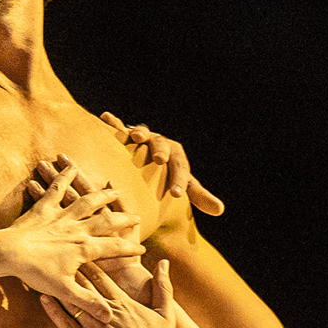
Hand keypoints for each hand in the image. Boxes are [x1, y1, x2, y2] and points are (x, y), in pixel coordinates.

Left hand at [0, 158, 142, 299]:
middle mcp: (77, 229)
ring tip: (113, 188)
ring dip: (101, 195)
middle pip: (107, 221)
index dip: (129, 250)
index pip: (114, 249)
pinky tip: (69, 166)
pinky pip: (56, 190)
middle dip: (124, 219)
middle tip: (136, 216)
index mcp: (84, 249)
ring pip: (86, 202)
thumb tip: (109, 317)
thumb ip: (88, 302)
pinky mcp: (44, 208)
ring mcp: (61, 217)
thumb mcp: (64, 291)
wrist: (8, 254)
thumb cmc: (35, 273)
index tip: (142, 251)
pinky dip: (63, 177)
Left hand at [39, 250, 179, 327]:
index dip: (88, 262)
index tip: (77, 250)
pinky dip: (54, 311)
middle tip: (54, 254)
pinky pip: (66, 325)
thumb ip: (163, 286)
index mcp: (122, 302)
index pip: (101, 276)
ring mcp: (95, 327)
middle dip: (68, 268)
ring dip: (57, 286)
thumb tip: (164, 262)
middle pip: (83, 284)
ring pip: (72, 301)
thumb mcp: (165, 311)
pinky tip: (43, 299)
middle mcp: (105, 310)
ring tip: (44, 271)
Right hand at [99, 109, 223, 214]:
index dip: (179, 179)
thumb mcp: (185, 183)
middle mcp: (159, 143)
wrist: (151, 158)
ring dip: (140, 132)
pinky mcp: (124, 135)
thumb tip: (220, 210)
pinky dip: (113, 122)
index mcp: (176, 155)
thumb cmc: (169, 174)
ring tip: (135, 136)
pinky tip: (107, 118)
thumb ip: (199, 195)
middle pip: (162, 145)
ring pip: (143, 133)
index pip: (180, 167)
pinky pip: (119, 127)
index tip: (176, 194)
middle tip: (159, 159)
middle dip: (161, 150)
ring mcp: (142, 138)